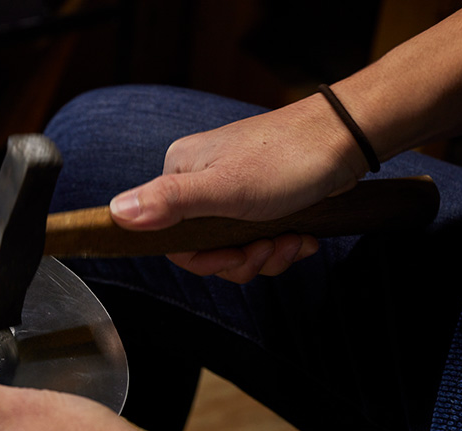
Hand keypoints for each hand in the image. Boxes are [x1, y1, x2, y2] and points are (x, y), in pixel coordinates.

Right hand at [110, 94, 365, 282]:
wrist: (347, 139)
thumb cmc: (288, 159)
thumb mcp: (223, 189)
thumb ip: (168, 203)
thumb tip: (114, 214)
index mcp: (180, 173)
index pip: (171, 239)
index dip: (205, 260)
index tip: (235, 256)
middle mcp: (200, 180)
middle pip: (205, 247)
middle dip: (243, 259)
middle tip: (271, 248)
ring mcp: (231, 190)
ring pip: (234, 247)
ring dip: (267, 254)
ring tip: (294, 240)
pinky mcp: (261, 198)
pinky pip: (258, 238)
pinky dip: (281, 244)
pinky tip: (302, 236)